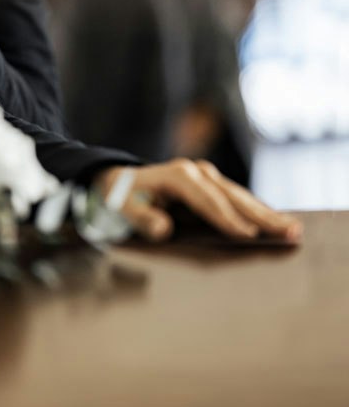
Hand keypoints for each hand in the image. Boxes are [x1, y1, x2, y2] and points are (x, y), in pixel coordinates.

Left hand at [93, 159, 301, 243]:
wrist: (115, 180)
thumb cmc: (119, 198)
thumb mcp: (122, 209)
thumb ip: (142, 219)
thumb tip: (162, 229)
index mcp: (177, 176)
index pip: (208, 201)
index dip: (227, 219)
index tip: (248, 235)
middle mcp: (195, 171)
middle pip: (232, 195)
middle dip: (261, 215)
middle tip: (288, 230)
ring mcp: (204, 175)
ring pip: (239, 195)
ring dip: (265, 212)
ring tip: (292, 227)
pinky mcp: (209, 182)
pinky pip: (235, 197)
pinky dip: (255, 209)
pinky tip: (273, 220)